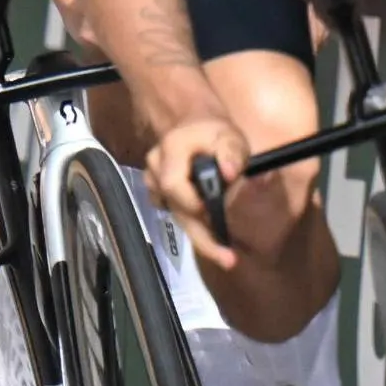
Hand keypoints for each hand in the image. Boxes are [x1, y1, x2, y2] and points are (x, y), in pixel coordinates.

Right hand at [143, 115, 254, 271]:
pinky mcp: (158, 195)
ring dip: (201, 233)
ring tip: (226, 250)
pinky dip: (194, 224)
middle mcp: (155, 168)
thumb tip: (229, 173)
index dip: (193, 204)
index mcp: (171, 151)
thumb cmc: (213, 131)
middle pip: (176, 210)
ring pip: (177, 216)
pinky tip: (212, 230)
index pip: (173, 185)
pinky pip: (176, 215)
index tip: (218, 218)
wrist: (192, 125)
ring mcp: (153, 183)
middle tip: (229, 260)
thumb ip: (232, 152)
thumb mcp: (229, 135)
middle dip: (203, 239)